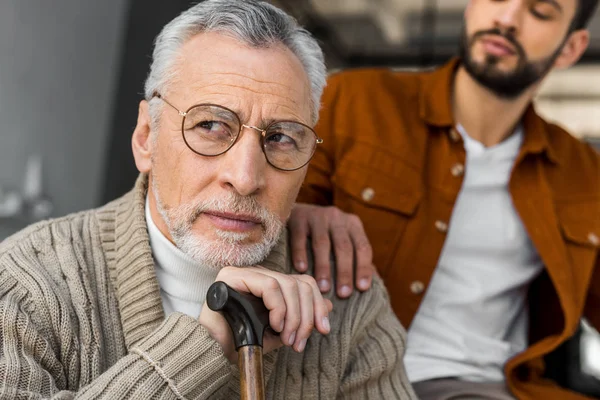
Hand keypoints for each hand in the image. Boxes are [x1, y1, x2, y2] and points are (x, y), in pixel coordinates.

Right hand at [199, 266, 332, 362]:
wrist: (215, 352)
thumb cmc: (245, 342)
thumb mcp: (282, 330)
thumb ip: (303, 316)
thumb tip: (329, 305)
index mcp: (271, 283)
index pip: (304, 282)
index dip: (318, 304)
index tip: (323, 329)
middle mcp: (259, 274)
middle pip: (299, 283)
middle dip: (307, 315)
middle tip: (299, 341)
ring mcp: (245, 272)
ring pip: (286, 284)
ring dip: (293, 315)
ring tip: (286, 338)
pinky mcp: (232, 275)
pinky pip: (269, 285)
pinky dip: (278, 308)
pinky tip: (275, 325)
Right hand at [288, 203, 374, 297]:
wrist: (292, 208)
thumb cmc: (323, 232)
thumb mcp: (342, 238)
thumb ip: (356, 257)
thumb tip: (369, 284)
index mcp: (352, 224)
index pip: (363, 247)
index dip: (363, 268)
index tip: (362, 288)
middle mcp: (337, 217)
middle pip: (344, 246)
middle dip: (344, 272)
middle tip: (343, 294)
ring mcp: (317, 215)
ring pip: (322, 243)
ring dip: (323, 267)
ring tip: (323, 288)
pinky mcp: (298, 216)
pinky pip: (300, 237)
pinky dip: (300, 253)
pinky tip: (302, 269)